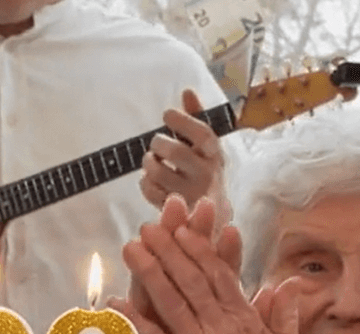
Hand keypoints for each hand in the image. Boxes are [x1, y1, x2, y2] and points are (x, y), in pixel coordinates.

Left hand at [123, 198, 299, 333]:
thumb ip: (285, 314)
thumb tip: (287, 283)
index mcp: (247, 322)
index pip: (219, 276)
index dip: (198, 249)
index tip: (182, 228)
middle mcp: (223, 331)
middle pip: (190, 281)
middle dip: (168, 250)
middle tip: (148, 226)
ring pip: (170, 303)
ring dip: (148, 272)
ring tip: (131, 246)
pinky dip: (134, 319)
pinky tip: (115, 301)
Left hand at [140, 90, 231, 228]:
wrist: (210, 214)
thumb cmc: (203, 171)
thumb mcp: (205, 146)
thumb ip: (196, 119)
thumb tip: (187, 91)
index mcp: (215, 156)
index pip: (202, 133)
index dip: (183, 120)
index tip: (167, 114)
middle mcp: (206, 176)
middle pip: (177, 153)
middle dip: (159, 143)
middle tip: (155, 144)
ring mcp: (190, 195)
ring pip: (159, 172)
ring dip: (148, 162)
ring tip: (150, 161)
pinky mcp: (175, 210)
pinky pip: (150, 191)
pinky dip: (144, 182)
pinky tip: (149, 179)